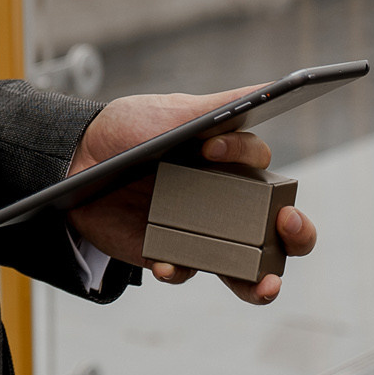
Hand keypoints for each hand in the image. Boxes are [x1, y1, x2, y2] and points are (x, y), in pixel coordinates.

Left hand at [62, 90, 319, 304]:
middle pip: (276, 231)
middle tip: (289, 229)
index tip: (219, 153)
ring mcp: (197, 235)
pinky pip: (182, 271)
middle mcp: (224, 206)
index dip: (265, 174)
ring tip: (263, 286)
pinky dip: (177, 270)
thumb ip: (222, 106)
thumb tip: (270, 88)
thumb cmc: (132, 129)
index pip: (271, 181)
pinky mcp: (166, 255)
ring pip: (243, 268)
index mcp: (233, 170)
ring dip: (258, 283)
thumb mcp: (176, 111)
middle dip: (298, 236)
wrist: (75, 158)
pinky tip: (165, 262)